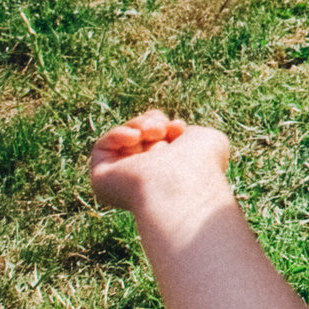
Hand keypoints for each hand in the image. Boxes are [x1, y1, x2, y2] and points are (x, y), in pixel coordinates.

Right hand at [89, 111, 231, 215]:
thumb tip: (174, 131)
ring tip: (154, 131)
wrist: (181, 186)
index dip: (166, 124)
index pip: (157, 140)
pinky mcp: (102, 179)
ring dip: (138, 125)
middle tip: (161, 128)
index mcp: (167, 172)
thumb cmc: (201, 165)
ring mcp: (122, 179)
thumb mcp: (206, 140)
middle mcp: (143, 178)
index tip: (179, 127)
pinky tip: (136, 137)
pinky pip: (102, 147)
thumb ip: (190, 135)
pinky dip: (118, 134)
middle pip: (138, 136)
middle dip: (152, 122)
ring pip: (121, 139)